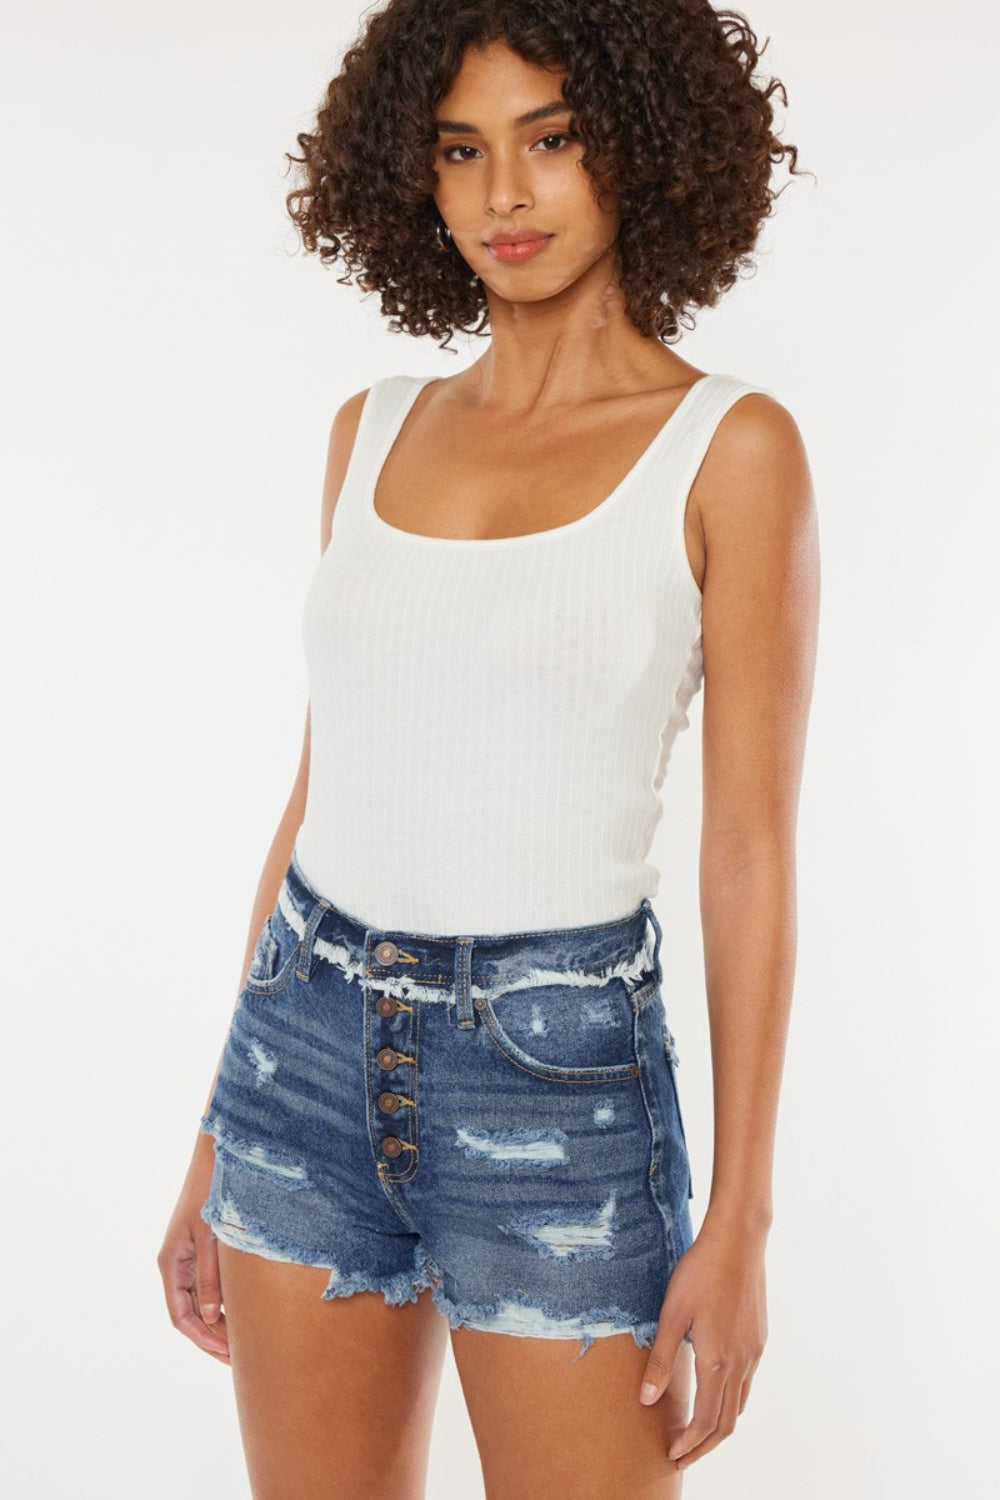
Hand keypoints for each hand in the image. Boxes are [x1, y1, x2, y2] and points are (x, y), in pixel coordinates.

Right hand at [157, 1141, 230, 1362]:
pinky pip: (208, 1284)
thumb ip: (210, 1277)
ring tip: (245, 1342)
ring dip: (218, 1321)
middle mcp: (176, 1262)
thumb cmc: (214, 1192)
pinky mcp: (202, 1246)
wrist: (218, 1155)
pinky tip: (244, 1310)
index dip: (203, 1340)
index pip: (181, 1317)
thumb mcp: (213, 1237)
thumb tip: (209, 1317)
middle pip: (189, 1313)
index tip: (229, 1357)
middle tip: (241, 1358)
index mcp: (172, 1263)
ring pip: (199, 1301)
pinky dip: (222, 1301)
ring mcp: (188, 1255)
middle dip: (212, 1337)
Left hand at [638, 1217, 767, 1469]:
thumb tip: (646, 1400)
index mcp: (718, 1361)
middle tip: (681, 1457)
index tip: (672, 1455)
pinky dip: (731, 1402)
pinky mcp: (759, 1339)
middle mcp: (742, 1363)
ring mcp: (754, 1352)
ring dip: (719, 1427)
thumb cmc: (699, 1273)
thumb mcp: (671, 1314)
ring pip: (740, 1405)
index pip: (707, 1421)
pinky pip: (747, 1384)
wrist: (737, 1242)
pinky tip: (715, 1394)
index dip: (689, 1444)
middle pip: (727, 1423)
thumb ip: (660, 1360)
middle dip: (704, 1446)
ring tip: (696, 1433)